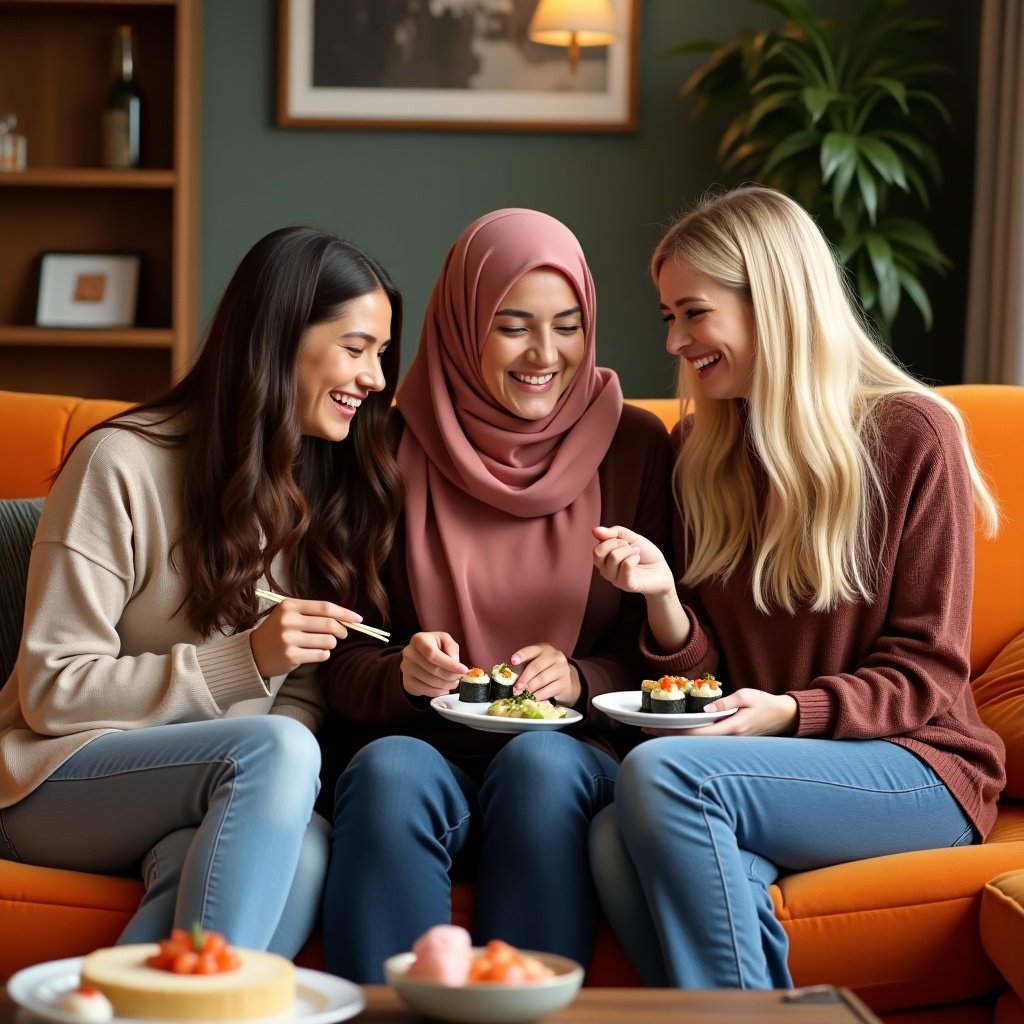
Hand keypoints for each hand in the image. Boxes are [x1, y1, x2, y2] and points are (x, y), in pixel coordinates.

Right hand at [250, 598, 361, 678]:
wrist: (253, 653)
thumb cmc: (278, 631)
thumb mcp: (290, 615)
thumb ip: (314, 614)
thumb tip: (347, 619)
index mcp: (290, 606)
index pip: (325, 608)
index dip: (345, 613)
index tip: (358, 619)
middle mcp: (289, 620)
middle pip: (329, 625)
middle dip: (342, 631)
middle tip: (343, 634)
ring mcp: (289, 639)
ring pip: (328, 641)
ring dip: (331, 644)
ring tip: (322, 644)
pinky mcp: (291, 656)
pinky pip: (321, 655)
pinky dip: (324, 654)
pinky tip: (315, 653)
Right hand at [401, 632, 467, 698]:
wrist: (417, 655)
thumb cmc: (434, 645)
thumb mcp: (444, 639)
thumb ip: (452, 647)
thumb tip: (455, 661)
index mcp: (419, 640)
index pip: (433, 655)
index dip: (450, 664)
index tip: (464, 670)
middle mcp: (409, 653)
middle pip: (433, 669)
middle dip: (451, 675)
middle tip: (460, 677)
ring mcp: (406, 668)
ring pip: (430, 681)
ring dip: (446, 684)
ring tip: (454, 682)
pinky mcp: (407, 681)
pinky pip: (425, 690)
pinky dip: (438, 691)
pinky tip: (445, 688)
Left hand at [510, 644, 580, 705]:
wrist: (565, 681)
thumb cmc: (544, 671)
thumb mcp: (535, 665)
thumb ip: (524, 668)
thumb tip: (509, 678)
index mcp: (544, 649)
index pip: (532, 650)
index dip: (522, 655)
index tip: (513, 661)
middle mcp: (555, 657)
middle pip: (536, 667)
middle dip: (524, 679)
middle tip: (516, 689)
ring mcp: (562, 670)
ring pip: (542, 680)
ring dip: (529, 689)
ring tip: (522, 695)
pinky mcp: (565, 683)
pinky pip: (548, 690)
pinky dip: (538, 696)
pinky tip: (532, 699)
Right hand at [592, 525, 674, 596]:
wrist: (662, 570)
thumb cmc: (646, 554)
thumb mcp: (631, 537)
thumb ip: (614, 533)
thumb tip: (594, 530)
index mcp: (604, 560)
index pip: (597, 548)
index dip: (612, 539)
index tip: (626, 542)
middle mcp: (606, 571)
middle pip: (598, 553)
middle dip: (617, 544)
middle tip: (631, 547)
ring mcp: (615, 579)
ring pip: (613, 557)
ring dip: (629, 551)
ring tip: (637, 554)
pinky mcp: (627, 585)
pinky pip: (625, 567)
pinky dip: (634, 558)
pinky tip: (638, 560)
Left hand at [644, 688, 797, 737]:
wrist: (785, 716)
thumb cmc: (765, 703)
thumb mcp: (746, 695)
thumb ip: (725, 703)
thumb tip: (704, 710)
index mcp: (732, 728)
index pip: (698, 734)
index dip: (674, 732)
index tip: (656, 728)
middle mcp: (729, 739)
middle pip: (693, 742)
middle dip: (669, 737)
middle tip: (646, 730)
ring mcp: (730, 742)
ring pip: (698, 744)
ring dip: (677, 737)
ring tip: (655, 731)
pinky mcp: (729, 740)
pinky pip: (706, 741)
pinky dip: (690, 736)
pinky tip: (676, 732)